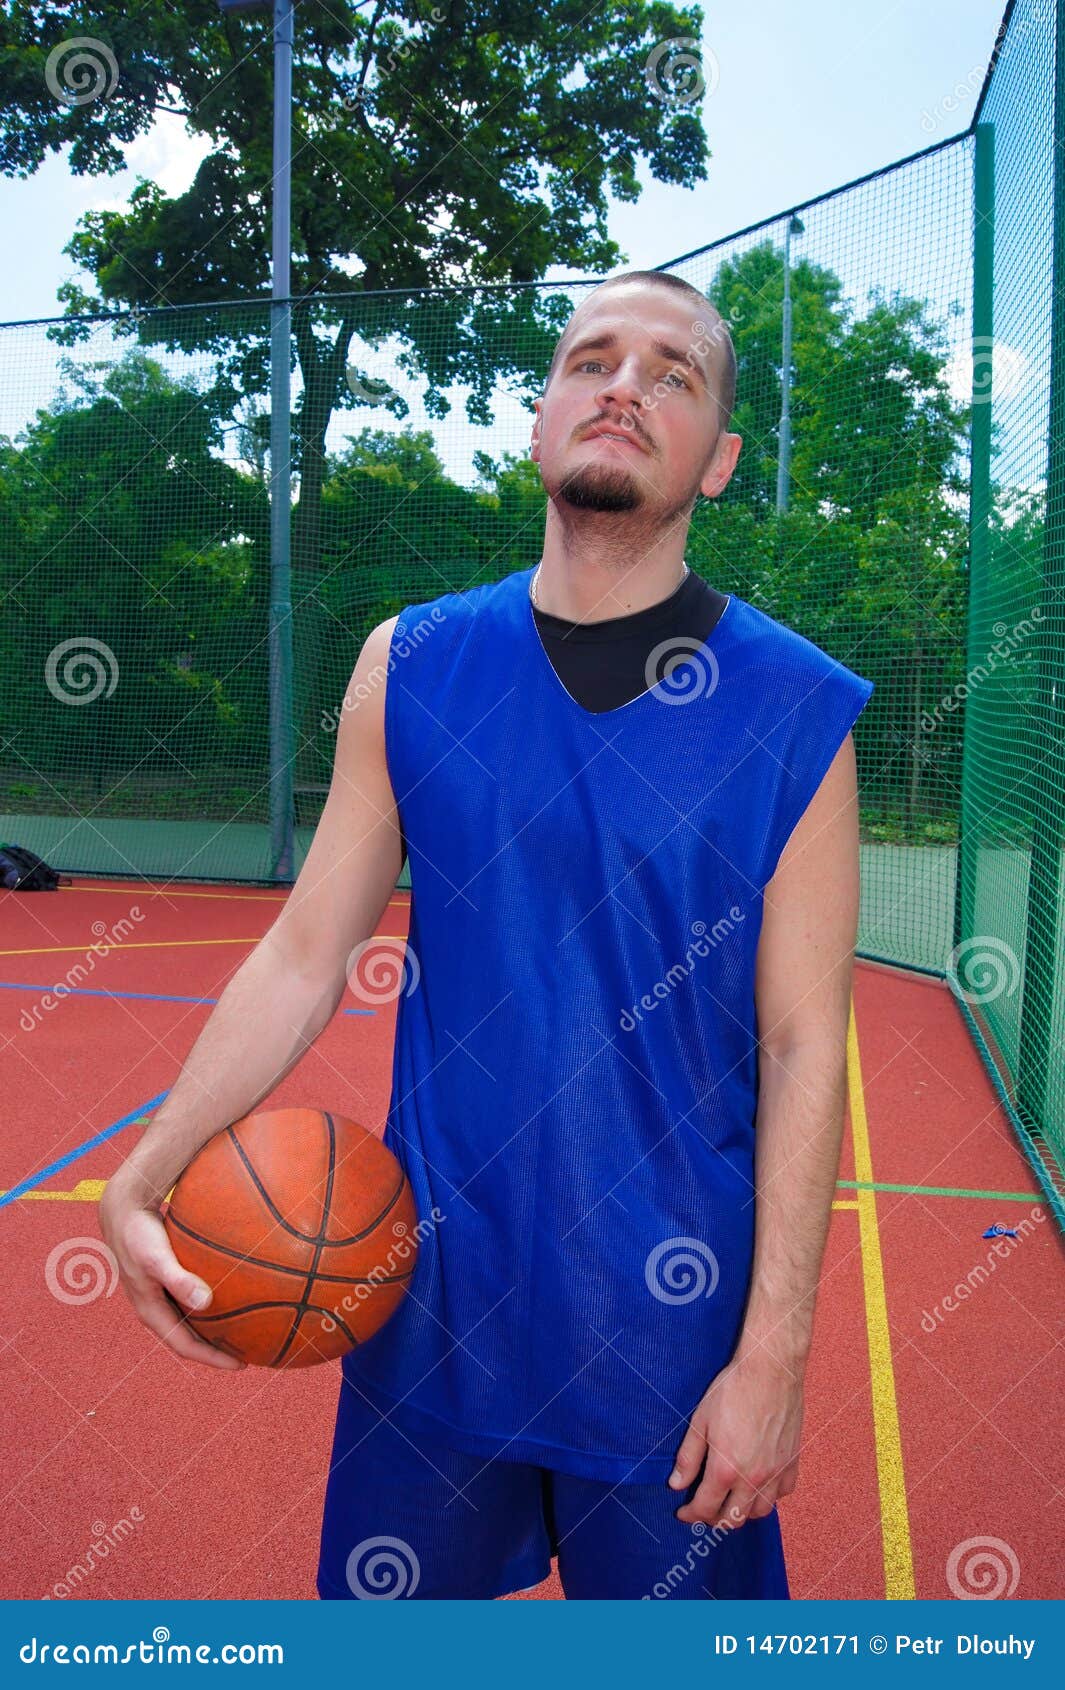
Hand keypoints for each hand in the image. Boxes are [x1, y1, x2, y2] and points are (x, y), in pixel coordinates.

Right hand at [99, 1179, 244, 1370]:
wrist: (123, 1211)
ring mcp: (161, 1296)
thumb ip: (179, 1281)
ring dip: (216, 1329)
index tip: (242, 1365)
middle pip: (190, 1339)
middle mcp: (157, 1309)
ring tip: (247, 1330)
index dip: (213, 1359)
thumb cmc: (139, 1236)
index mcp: (152, 1313)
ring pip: (192, 1321)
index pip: (186, 1347)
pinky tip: (236, 1293)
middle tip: (251, 1353)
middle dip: (218, 1350)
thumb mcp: (157, 1259)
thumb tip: (206, 1303)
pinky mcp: (168, 1280)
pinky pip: (194, 1299)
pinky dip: (214, 1304)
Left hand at [667, 1350, 802, 1528]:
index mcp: (726, 1469)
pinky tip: (758, 1485)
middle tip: (703, 1507)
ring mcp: (776, 1473)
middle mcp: (753, 1479)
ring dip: (742, 1511)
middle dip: (713, 1518)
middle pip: (732, 1518)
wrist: (770, 1369)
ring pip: (759, 1512)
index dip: (690, 1515)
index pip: (705, 1508)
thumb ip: (688, 1458)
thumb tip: (676, 1485)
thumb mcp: (700, 1421)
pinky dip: (768, 1496)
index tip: (682, 1511)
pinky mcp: (792, 1462)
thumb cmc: (732, 1390)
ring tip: (730, 1499)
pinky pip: (782, 1494)